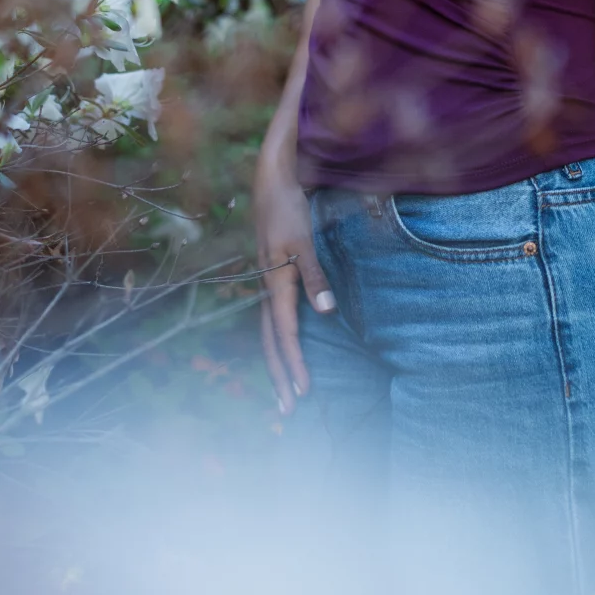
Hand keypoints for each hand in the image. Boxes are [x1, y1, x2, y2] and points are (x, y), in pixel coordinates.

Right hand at [254, 148, 334, 414]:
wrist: (269, 182)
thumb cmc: (289, 209)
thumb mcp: (304, 240)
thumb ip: (315, 276)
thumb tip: (326, 313)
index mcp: (275, 284)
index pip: (285, 334)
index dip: (295, 364)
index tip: (304, 392)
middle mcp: (268, 288)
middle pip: (271, 342)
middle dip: (280, 376)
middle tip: (288, 411)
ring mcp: (267, 282)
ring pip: (269, 332)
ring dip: (277, 362)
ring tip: (284, 390)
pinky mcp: (271, 274)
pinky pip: (272, 317)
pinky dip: (277, 340)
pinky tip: (284, 347)